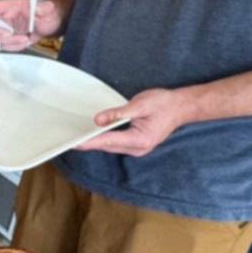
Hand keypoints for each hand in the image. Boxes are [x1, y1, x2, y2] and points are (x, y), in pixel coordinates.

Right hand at [0, 0, 63, 52]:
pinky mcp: (11, 38)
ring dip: (11, 42)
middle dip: (1, 34)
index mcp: (12, 6)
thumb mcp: (49, 9)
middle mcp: (7, 17)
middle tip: (12, 35)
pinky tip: (25, 41)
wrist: (53, 24)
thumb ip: (45, 7)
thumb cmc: (49, 13)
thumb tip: (40, 8)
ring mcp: (8, 28)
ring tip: (25, 39)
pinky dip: (15, 47)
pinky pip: (6, 45)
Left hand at [76, 88, 197, 155]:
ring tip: (77, 138)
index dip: (90, 142)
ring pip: (111, 146)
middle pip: (107, 146)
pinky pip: (116, 144)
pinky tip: (94, 135)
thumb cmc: (164, 103)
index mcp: (139, 139)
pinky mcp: (137, 145)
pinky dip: (104, 140)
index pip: (108, 141)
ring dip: (95, 142)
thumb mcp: (140, 104)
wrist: (182, 107)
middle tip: (69, 139)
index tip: (74, 143)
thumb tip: (99, 120)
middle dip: (89, 143)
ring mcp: (138, 149)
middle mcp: (138, 148)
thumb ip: (119, 112)